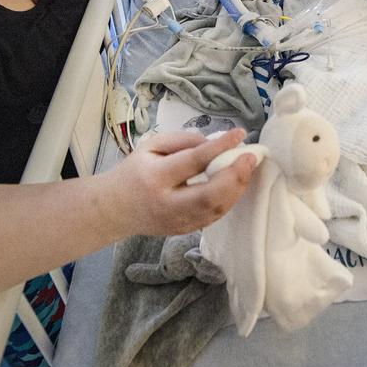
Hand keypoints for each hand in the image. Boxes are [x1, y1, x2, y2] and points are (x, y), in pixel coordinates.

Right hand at [109, 128, 254, 235]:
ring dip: (237, 188)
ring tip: (248, 168)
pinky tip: (236, 184)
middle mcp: (167, 203)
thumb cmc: (135, 171)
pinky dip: (229, 200)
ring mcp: (177, 222)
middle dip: (236, 175)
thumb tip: (215, 142)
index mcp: (155, 177)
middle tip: (251, 157)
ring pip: (216, 209)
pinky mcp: (184, 232)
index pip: (194, 161)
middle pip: (210, 194)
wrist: (115, 209)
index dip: (220, 147)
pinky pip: (213, 217)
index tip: (240, 134)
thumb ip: (183, 140)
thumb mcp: (151, 146)